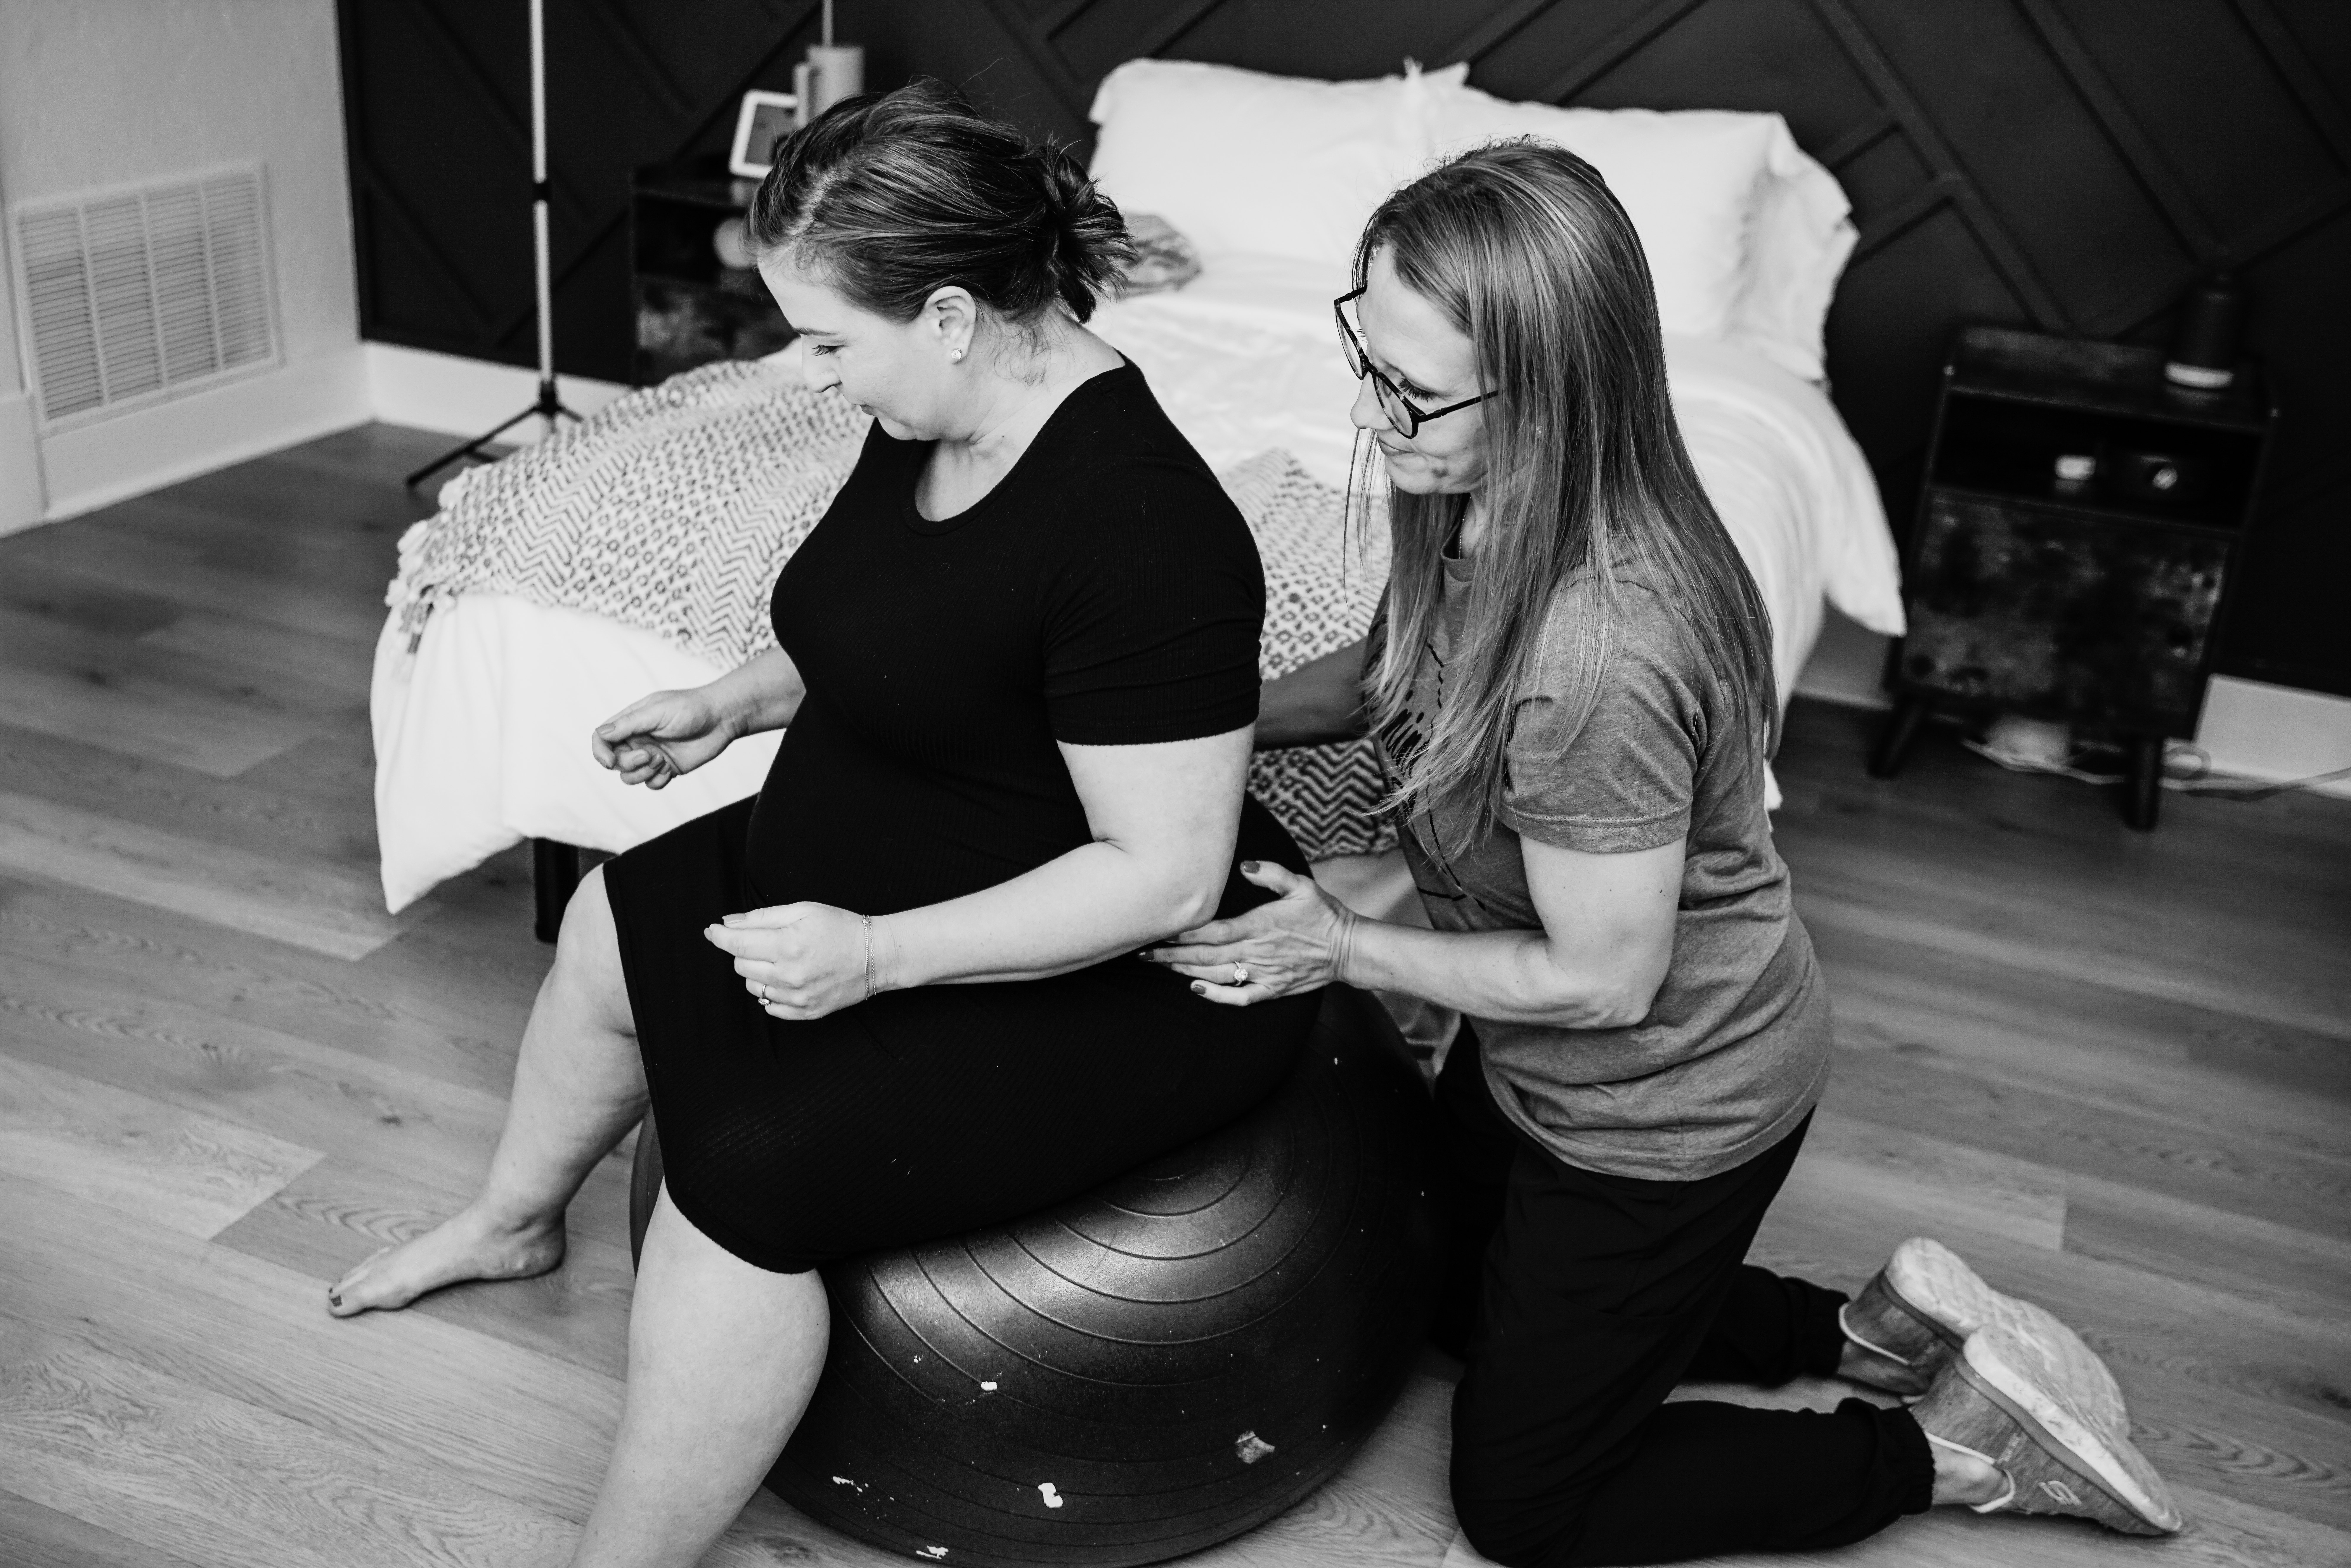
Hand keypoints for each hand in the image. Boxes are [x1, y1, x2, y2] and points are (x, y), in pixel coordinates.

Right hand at [593, 686, 733, 789]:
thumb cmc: (690, 708)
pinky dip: (658, 780)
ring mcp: (651, 755)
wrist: (721, 718)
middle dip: (629, 763)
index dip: (600, 752)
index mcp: (631, 722)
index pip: (602, 739)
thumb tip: (600, 734)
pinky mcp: (667, 768)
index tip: (609, 762)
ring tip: (663, 761)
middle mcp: (638, 739)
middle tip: (651, 755)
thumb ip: (628, 724)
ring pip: (630, 776)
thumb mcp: (656, 711)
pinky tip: (672, 769)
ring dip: (643, 773)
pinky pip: (651, 784)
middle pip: (615, 762)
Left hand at [703, 903, 877, 1020]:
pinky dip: (771, 993)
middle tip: (767, 941)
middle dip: (746, 951)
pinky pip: (770, 1007)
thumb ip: (762, 917)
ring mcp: (797, 998)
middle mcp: (790, 975)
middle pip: (741, 967)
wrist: (877, 956)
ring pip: (753, 988)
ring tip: (781, 960)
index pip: (737, 944)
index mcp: (788, 945)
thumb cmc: (840, 927)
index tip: (712, 931)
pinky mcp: (806, 1012)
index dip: (720, 936)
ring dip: (758, 973)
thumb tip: (728, 922)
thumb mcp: (803, 910)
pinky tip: (788, 978)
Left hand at [1146, 861, 1356, 1006]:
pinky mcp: (1273, 989)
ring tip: (1161, 966)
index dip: (1185, 934)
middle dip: (1172, 955)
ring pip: (1217, 976)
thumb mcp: (1302, 885)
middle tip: (1144, 953)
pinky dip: (1217, 996)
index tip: (1160, 932)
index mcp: (1261, 925)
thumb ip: (1272, 874)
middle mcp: (1258, 951)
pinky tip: (1197, 989)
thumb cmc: (1324, 914)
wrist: (1349, 949)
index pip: (1214, 931)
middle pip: (1206, 956)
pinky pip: (1240, 997)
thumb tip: (1244, 866)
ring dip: (1186, 972)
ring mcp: (1265, 973)